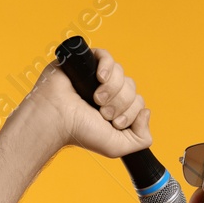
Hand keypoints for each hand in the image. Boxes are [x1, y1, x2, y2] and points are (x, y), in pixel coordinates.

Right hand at [19, 46, 152, 159]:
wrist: (56, 119)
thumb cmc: (80, 132)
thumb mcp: (116, 146)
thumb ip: (140, 139)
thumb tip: (146, 113)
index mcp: (116, 109)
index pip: (138, 102)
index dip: (130, 112)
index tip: (113, 122)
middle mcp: (108, 92)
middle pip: (131, 88)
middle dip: (120, 102)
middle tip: (102, 112)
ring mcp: (97, 77)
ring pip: (121, 73)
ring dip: (112, 89)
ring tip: (95, 99)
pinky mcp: (86, 62)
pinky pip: (106, 56)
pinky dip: (107, 66)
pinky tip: (100, 78)